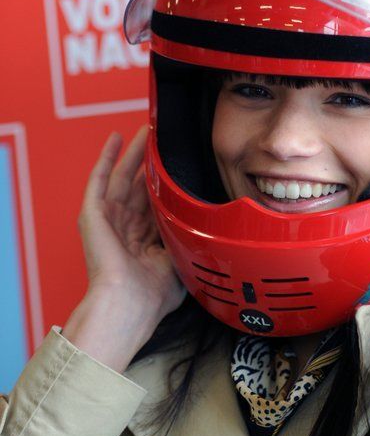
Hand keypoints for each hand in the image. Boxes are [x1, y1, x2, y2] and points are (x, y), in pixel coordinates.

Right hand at [63, 127, 185, 370]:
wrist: (128, 306)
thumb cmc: (152, 296)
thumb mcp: (180, 262)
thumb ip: (189, 240)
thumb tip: (210, 226)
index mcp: (145, 240)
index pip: (157, 201)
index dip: (166, 180)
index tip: (181, 160)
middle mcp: (126, 227)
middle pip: (140, 183)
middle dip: (150, 159)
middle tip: (162, 136)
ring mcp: (108, 220)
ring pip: (123, 175)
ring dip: (133, 151)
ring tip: (145, 129)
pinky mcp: (93, 215)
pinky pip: (99, 180)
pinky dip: (106, 158)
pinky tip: (115, 140)